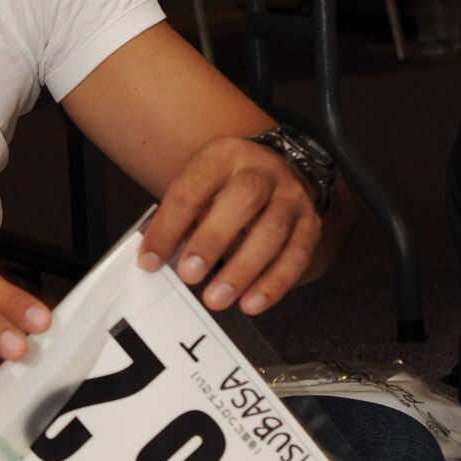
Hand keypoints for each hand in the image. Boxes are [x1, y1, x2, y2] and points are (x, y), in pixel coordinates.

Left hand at [136, 135, 326, 316]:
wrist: (276, 170)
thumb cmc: (224, 188)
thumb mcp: (197, 187)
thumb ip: (177, 219)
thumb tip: (153, 261)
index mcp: (222, 156)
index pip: (191, 190)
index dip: (168, 228)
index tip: (150, 262)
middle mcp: (261, 170)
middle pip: (243, 199)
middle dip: (213, 240)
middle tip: (189, 276)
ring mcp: (290, 195)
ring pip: (272, 230)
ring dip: (243, 269)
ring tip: (216, 299)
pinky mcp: (310, 223)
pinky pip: (297, 254)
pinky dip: (274, 283)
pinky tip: (251, 304)